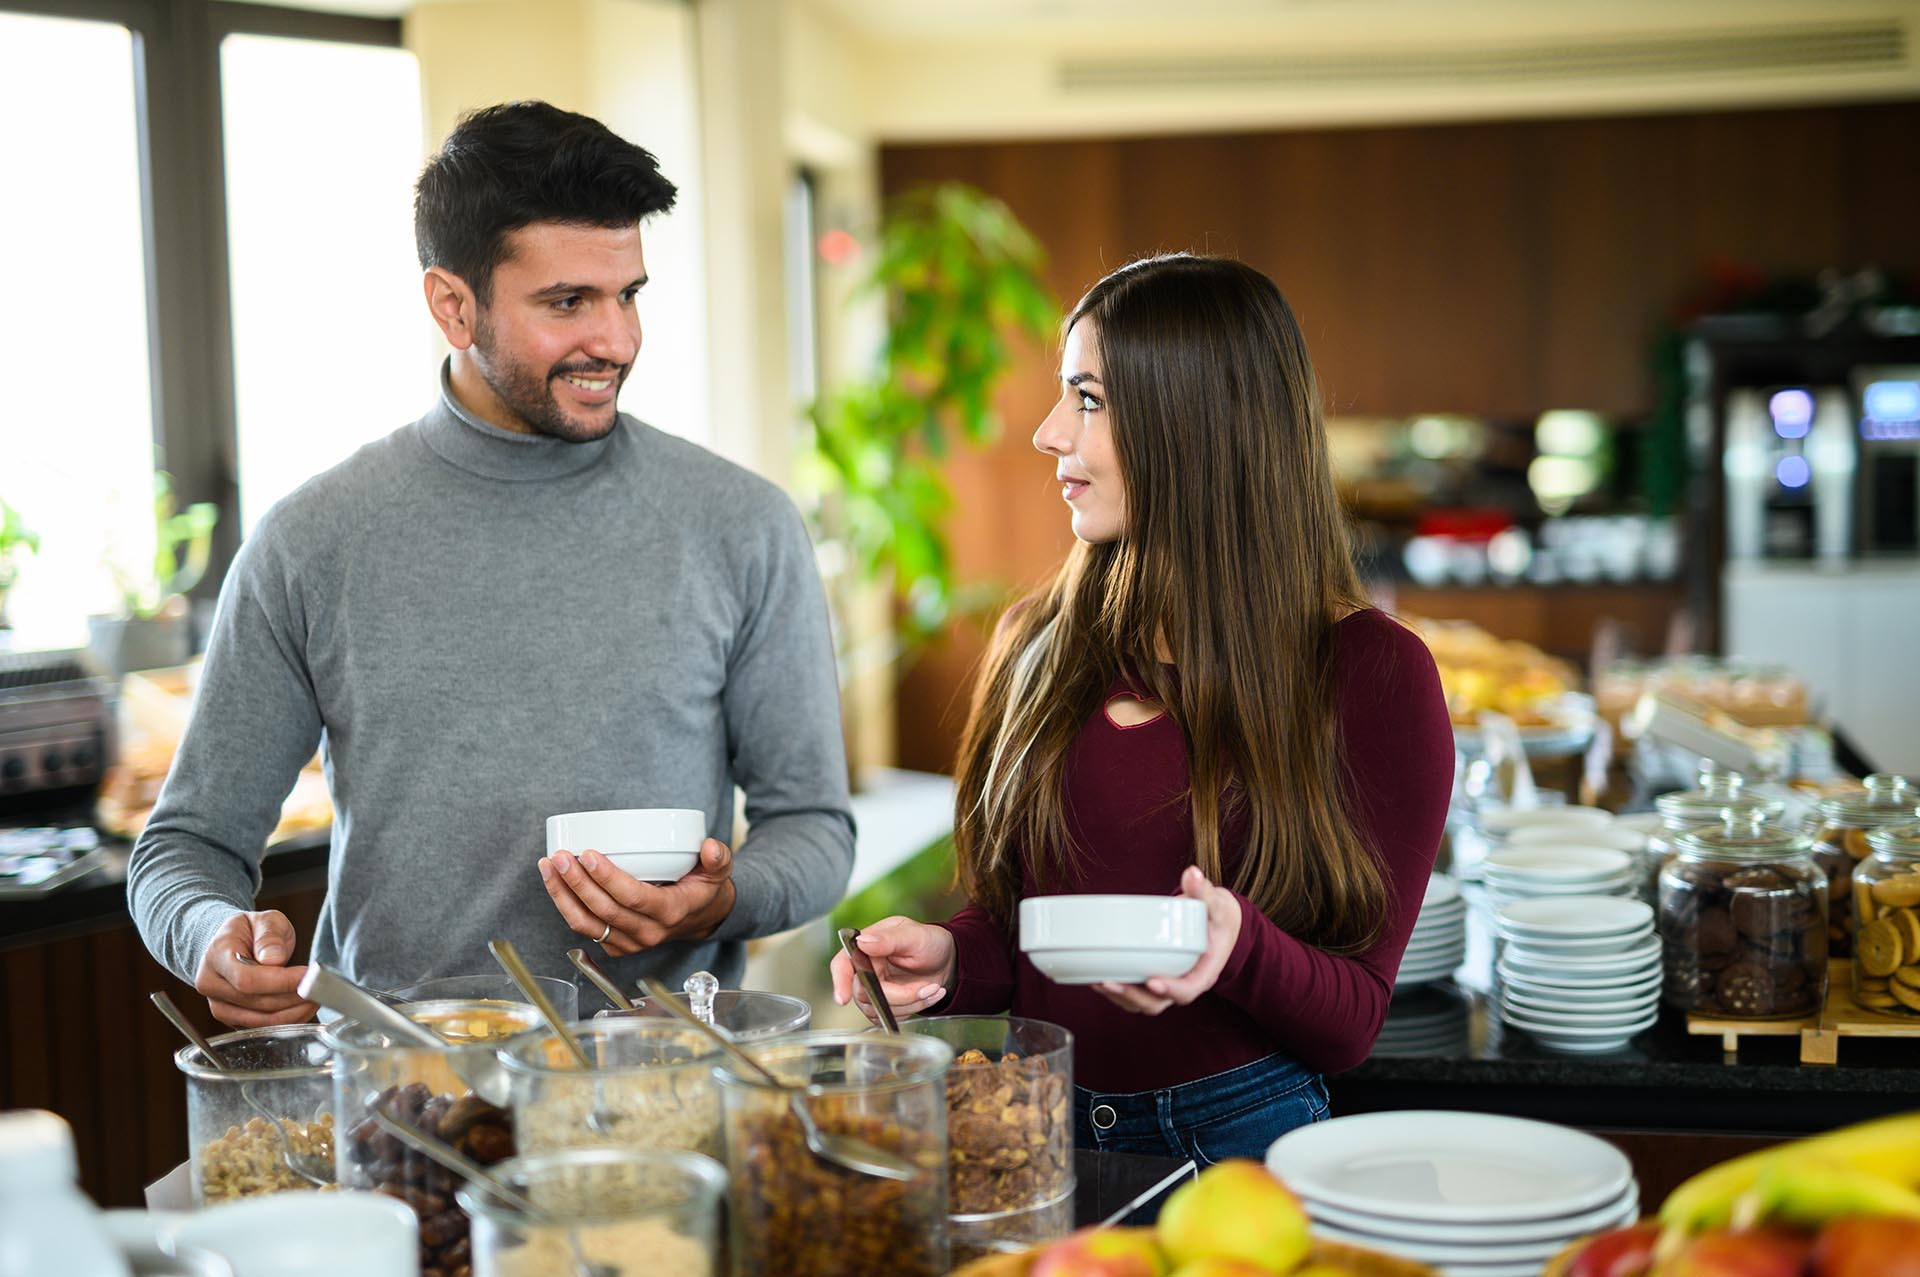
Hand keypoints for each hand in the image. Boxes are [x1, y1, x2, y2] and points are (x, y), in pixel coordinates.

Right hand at [194, 910, 316, 1026]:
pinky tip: (303, 1007)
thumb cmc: (251, 931)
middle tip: (320, 988)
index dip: (281, 982)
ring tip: (315, 997)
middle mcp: (212, 985)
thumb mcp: (265, 920)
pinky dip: (287, 1021)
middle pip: (256, 1002)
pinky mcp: (232, 1019)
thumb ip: (270, 936)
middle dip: (293, 998)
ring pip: (261, 1020)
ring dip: (294, 1013)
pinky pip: (262, 1028)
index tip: (307, 977)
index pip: (247, 979)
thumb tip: (274, 959)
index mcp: (216, 956)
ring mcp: (220, 1006)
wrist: (233, 943)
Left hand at [538, 838, 736, 956]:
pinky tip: (554, 881)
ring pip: (586, 924)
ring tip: (548, 866)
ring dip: (562, 895)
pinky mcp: (615, 943)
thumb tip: (710, 848)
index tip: (589, 854)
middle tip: (560, 856)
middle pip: (603, 911)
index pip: (633, 898)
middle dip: (576, 883)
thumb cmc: (704, 889)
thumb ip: (719, 857)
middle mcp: (646, 932)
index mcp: (669, 913)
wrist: (701, 918)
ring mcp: (628, 941)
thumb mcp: (720, 871)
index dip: (607, 878)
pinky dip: (565, 905)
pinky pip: (584, 928)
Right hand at [829, 915, 955, 1024]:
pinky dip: (913, 1009)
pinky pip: (890, 1016)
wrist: (947, 960)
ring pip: (877, 1008)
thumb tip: (863, 942)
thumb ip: (889, 938)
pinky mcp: (885, 1003)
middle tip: (925, 987)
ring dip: (910, 1003)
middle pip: (864, 993)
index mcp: (866, 947)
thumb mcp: (914, 935)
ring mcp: (875, 988)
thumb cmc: (929, 942)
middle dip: (898, 995)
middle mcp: (866, 968)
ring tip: (932, 989)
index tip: (843, 998)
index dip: (840, 981)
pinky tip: (928, 995)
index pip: (842, 964)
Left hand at [1095, 866, 1242, 1015]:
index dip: (1170, 990)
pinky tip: (1097, 977)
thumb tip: (1193, 874)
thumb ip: (1203, 891)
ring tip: (1099, 983)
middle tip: (1111, 983)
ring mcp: (1168, 983)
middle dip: (1134, 996)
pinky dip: (1118, 990)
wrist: (1216, 924)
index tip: (1152, 981)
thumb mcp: (1215, 904)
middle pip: (1159, 1003)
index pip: (1188, 990)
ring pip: (1143, 1002)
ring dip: (1120, 997)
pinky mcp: (1154, 977)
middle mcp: (1184, 982)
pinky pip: (1136, 992)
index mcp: (1203, 971)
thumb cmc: (1216, 917)